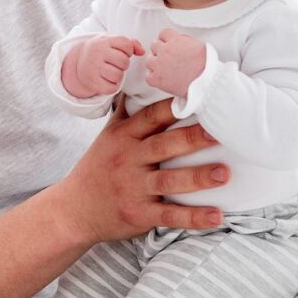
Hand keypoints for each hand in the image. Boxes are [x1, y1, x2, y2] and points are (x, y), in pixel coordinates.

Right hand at [51, 99, 227, 244]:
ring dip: (198, 178)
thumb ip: (126, 113)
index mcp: (123, 137)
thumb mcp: (107, 137)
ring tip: (224, 174)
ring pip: (169, 181)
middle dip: (193, 138)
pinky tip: (216, 216)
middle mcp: (128, 160)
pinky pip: (169, 215)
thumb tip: (139, 79)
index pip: (151, 117)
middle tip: (221, 132)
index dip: (174, 106)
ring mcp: (133, 188)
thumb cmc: (97, 169)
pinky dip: (193, 218)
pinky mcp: (139, 213)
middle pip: (164, 145)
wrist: (73, 210)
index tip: (199, 96)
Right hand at [62, 34, 142, 99]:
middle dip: (124, 64)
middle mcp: (97, 53)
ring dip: (118, 76)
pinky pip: (111, 88)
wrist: (78, 63)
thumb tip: (142, 52)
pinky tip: (108, 81)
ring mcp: (94, 68)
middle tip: (116, 64)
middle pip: (123, 61)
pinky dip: (113, 86)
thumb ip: (130, 43)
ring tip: (112, 72)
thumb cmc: (101, 52)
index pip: (126, 44)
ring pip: (118, 75)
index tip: (121, 52)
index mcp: (103, 41)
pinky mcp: (93, 83)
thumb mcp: (111, 42)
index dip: (128, 50)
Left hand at [144, 29, 207, 98]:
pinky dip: (154, 77)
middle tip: (170, 58)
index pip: (163, 33)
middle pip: (155, 45)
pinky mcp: (156, 79)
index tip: (169, 45)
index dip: (167, 40)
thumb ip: (184, 40)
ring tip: (167, 69)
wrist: (206, 82)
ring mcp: (159, 65)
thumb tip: (178, 39)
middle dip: (161, 51)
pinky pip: (148, 75)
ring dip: (156, 63)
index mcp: (175, 40)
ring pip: (149, 60)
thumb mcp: (198, 44)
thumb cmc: (205, 65)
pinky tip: (163, 78)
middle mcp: (165, 50)